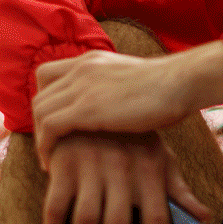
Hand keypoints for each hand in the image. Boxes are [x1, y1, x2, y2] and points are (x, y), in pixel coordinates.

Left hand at [33, 50, 191, 168]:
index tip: (56, 124)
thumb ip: (115, 88)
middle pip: (41, 95)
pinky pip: (49, 127)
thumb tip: (116, 107)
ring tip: (50, 159)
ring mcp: (83, 86)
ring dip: (40, 138)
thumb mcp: (132, 80)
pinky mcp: (86, 108)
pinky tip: (54, 163)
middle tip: (51, 147)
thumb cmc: (169, 88)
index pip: (48, 75)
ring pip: (40, 111)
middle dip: (40, 124)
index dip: (47, 100)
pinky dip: (45, 147)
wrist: (182, 83)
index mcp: (93, 60)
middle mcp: (82, 68)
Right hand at [43, 131, 211, 223]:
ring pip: (87, 218)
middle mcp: (124, 171)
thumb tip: (204, 218)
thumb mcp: (160, 158)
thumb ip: (178, 190)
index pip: (159, 219)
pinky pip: (56, 204)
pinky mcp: (65, 164)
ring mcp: (92, 166)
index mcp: (151, 172)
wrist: (95, 98)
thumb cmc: (133, 139)